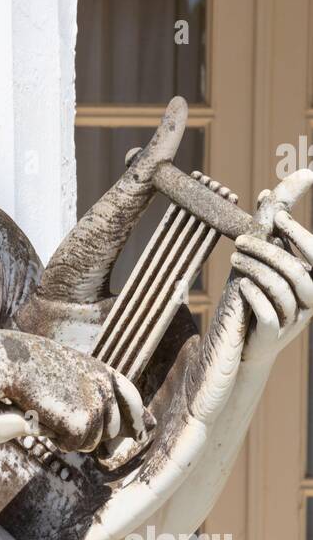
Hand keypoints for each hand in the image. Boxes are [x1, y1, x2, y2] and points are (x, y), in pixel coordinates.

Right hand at [0, 332, 145, 453]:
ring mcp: (96, 406)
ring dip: (69, 435)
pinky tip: (43, 416)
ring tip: (49, 411)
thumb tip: (102, 416)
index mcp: (103, 373)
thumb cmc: (28, 367)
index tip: (142, 434)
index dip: (137, 419)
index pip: (131, 399)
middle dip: (89, 432)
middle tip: (62, 417)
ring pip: (91, 442)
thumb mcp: (66, 371)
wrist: (10, 363)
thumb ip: (87, 388)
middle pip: (111, 430)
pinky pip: (72, 446)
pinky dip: (55, 438)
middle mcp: (106, 389)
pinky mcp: (81, 424)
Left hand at [231, 171, 312, 364]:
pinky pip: (269, 316)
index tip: (277, 216)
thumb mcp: (267, 265)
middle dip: (267, 251)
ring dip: (254, 270)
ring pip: (280, 290)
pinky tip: (240, 285)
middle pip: (295, 272)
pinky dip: (254, 296)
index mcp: (312, 282)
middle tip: (240, 240)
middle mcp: (308, 303)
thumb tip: (266, 192)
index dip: (299, 235)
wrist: (250, 346)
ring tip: (234, 258)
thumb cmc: (260, 297)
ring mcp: (291, 322)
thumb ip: (270, 234)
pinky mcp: (272, 338)